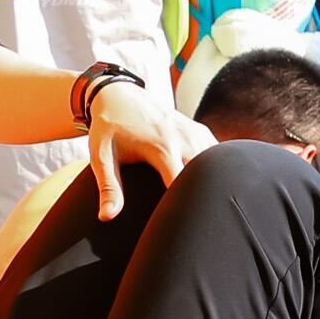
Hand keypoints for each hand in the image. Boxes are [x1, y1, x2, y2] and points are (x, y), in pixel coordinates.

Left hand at [85, 75, 209, 216]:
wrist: (119, 94)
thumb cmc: (109, 127)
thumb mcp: (102, 156)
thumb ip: (109, 187)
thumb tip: (106, 216)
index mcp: (162, 148)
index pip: (183, 185)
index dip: (184, 206)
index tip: (183, 224)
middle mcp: (184, 139)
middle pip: (206, 176)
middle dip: (204, 197)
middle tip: (200, 219)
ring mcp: (195, 132)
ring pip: (217, 164)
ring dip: (212, 183)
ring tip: (207, 206)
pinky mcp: (199, 131)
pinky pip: (217, 154)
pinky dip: (216, 169)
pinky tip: (209, 185)